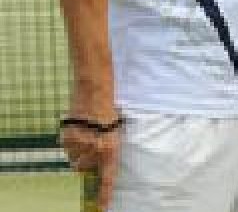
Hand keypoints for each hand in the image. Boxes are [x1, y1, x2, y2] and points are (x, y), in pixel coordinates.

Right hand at [60, 90, 120, 208]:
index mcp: (111, 150)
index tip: (103, 207)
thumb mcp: (116, 132)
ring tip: (86, 133)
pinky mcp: (67, 138)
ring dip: (79, 151)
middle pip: (85, 168)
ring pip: (75, 158)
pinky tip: (78, 129)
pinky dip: (71, 142)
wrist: (95, 93)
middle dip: (87, 160)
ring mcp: (79, 145)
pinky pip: (67, 148)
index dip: (105, 194)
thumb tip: (99, 162)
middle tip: (92, 143)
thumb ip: (108, 149)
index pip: (108, 178)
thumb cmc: (110, 110)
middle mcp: (95, 150)